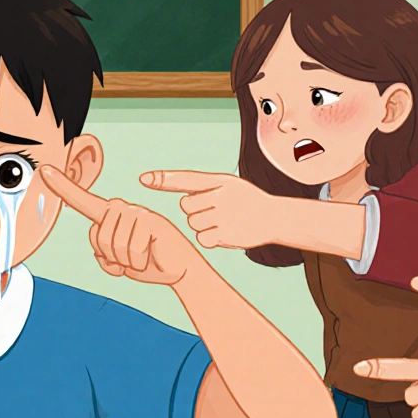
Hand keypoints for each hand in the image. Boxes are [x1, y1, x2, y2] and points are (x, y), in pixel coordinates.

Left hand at [40, 166, 202, 284]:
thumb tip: (100, 254)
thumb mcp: (118, 265)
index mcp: (110, 216)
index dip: (64, 187)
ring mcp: (137, 213)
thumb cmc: (146, 263)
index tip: (45, 172)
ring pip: (114, 245)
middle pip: (98, 236)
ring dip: (127, 260)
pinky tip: (151, 255)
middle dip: (112, 256)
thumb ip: (105, 258)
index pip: (83, 201)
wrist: (176, 270)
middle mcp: (122, 209)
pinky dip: (138, 261)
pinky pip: (132, 251)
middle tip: (131, 257)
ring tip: (142, 256)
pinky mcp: (151, 221)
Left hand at [140, 170, 279, 249]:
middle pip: (186, 206)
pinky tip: (224, 232)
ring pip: (193, 223)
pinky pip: (202, 239)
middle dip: (195, 209)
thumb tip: (164, 184)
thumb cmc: (243, 199)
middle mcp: (220, 196)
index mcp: (218, 180)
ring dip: (202, 225)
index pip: (186, 178)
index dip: (163, 179)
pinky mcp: (226, 235)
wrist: (273, 217)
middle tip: (214, 210)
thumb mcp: (226, 184)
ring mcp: (224, 216)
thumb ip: (200, 185)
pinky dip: (209, 238)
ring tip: (222, 220)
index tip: (144, 179)